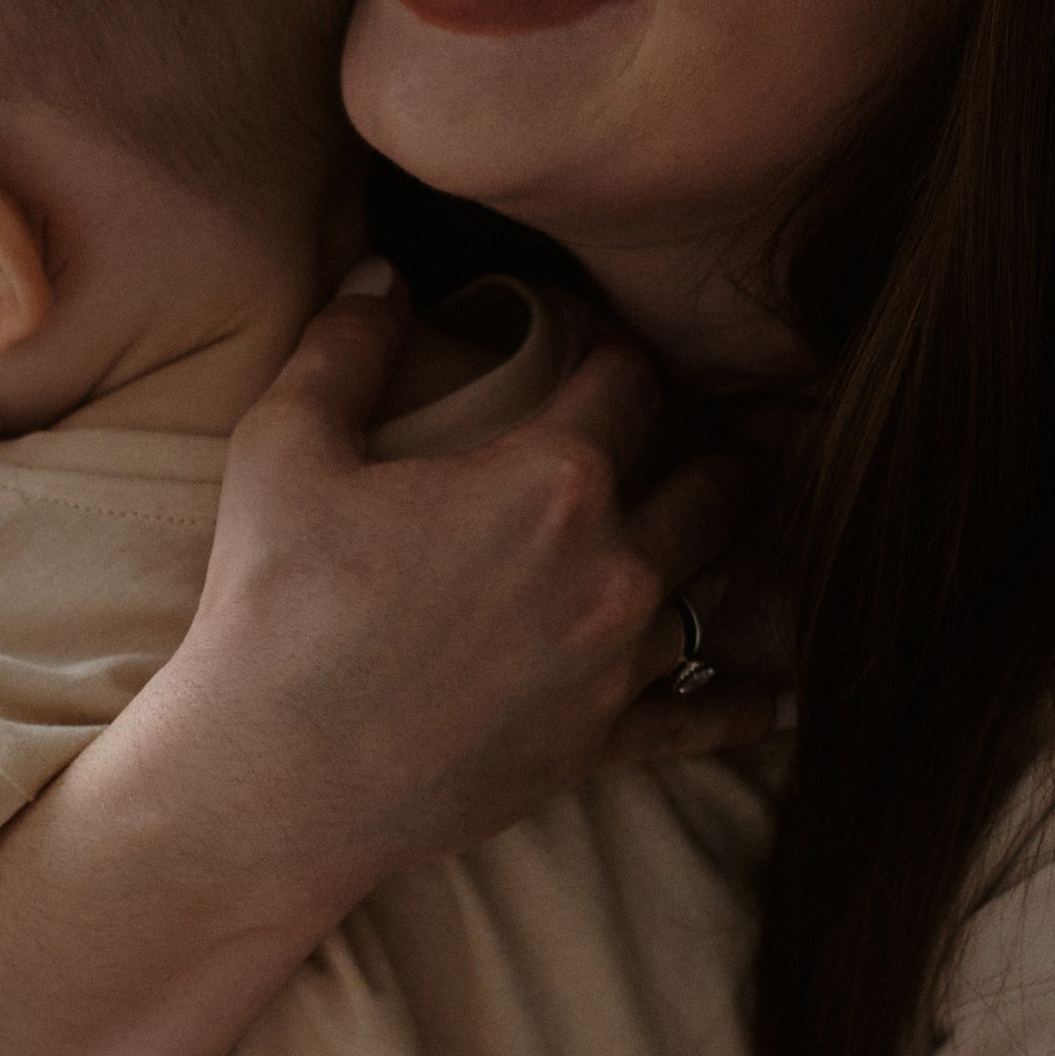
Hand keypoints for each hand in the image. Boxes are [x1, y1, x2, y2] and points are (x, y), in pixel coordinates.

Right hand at [155, 270, 778, 914]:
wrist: (272, 785)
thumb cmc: (273, 609)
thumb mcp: (283, 449)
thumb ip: (345, 345)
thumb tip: (383, 270)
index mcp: (552, 478)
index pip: (631, 380)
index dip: (624, 351)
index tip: (610, 349)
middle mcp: (614, 565)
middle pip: (714, 479)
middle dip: (718, 440)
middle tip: (716, 423)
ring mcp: (617, 663)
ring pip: (726, 581)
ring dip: (741, 542)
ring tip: (748, 516)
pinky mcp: (603, 744)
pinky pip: (701, 718)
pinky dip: (745, 706)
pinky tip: (781, 699)